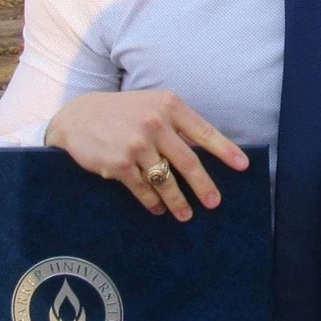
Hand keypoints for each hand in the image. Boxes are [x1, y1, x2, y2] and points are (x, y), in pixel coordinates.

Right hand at [44, 90, 248, 221]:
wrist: (78, 117)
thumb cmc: (122, 112)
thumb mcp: (151, 106)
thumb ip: (176, 124)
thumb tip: (205, 154)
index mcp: (169, 105)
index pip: (204, 131)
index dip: (225, 150)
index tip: (243, 166)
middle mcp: (155, 123)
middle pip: (189, 161)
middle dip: (204, 186)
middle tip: (215, 203)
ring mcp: (137, 144)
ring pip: (166, 180)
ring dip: (178, 202)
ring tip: (186, 214)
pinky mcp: (120, 163)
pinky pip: (144, 189)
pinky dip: (153, 202)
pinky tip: (158, 209)